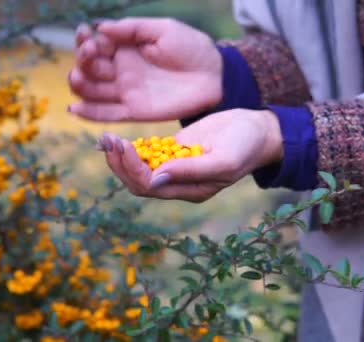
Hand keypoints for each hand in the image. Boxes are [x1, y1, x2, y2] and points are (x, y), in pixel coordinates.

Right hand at [69, 18, 221, 121]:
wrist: (213, 75)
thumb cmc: (190, 47)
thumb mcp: (162, 29)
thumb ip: (132, 29)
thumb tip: (100, 28)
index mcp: (124, 49)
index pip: (94, 46)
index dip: (84, 41)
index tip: (85, 34)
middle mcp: (120, 71)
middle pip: (89, 69)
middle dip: (83, 61)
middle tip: (89, 54)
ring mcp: (125, 92)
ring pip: (93, 92)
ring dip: (80, 85)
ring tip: (77, 78)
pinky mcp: (134, 111)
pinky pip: (108, 114)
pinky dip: (89, 113)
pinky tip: (74, 108)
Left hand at [98, 109, 282, 201]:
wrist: (257, 130)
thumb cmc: (245, 145)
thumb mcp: (223, 159)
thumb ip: (190, 170)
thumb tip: (155, 178)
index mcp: (190, 190)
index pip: (150, 186)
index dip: (133, 169)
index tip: (124, 146)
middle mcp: (178, 183)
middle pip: (137, 182)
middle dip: (120, 164)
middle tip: (108, 140)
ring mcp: (173, 167)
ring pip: (137, 170)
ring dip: (119, 157)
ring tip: (106, 139)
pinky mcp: (171, 151)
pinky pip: (144, 155)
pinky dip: (128, 148)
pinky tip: (114, 138)